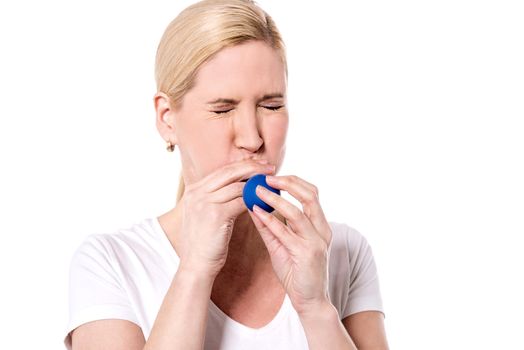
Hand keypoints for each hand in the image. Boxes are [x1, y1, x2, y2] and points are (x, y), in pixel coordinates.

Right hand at [177, 159, 274, 278]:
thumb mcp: (203, 214)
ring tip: (272, 186)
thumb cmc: (204, 242)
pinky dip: (256, 201)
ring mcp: (205, 202)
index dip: (243, 165)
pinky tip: (266, 202)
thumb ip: (215, 198)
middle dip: (253, 168)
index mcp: (193, 190)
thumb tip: (239, 186)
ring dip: (258, 186)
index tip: (260, 165)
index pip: (222, 170)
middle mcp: (197, 193)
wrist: (195, 265)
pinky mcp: (216, 214)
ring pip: (238, 186)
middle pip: (230, 172)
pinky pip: (242, 202)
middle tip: (271, 168)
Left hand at [248, 175, 332, 315]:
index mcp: (319, 225)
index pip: (311, 193)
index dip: (293, 181)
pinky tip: (256, 212)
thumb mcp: (282, 244)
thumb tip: (253, 205)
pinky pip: (286, 233)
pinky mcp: (307, 254)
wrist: (310, 300)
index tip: (272, 175)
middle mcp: (322, 230)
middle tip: (265, 177)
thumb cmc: (297, 272)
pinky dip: (270, 220)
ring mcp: (316, 242)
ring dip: (275, 199)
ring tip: (257, 190)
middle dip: (288, 183)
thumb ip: (270, 226)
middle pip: (310, 195)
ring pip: (297, 212)